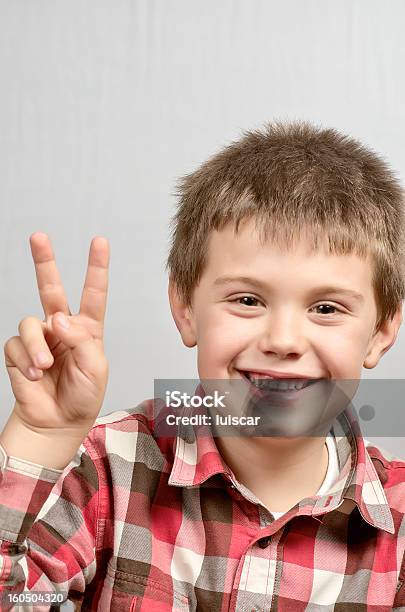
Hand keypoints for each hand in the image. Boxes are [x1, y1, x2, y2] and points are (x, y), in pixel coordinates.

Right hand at [4, 232, 109, 436]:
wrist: (59, 421)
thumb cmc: (84, 394)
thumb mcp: (95, 367)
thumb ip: (81, 339)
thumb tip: (58, 317)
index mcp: (87, 327)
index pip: (93, 293)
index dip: (96, 267)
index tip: (99, 242)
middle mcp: (61, 327)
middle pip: (50, 287)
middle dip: (44, 261)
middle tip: (39, 237)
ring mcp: (39, 338)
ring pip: (31, 322)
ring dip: (38, 346)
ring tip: (45, 367)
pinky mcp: (20, 351)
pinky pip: (16, 345)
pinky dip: (26, 361)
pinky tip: (35, 376)